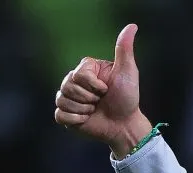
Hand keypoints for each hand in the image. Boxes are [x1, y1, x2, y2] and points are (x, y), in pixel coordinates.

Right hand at [54, 24, 152, 157]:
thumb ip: (124, 50)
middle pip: (67, 86)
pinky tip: (86, 119)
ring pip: (62, 100)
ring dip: (83, 109)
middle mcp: (75, 81)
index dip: (93, 86)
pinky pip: (60, 115)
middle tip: (100, 101)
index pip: (78, 74)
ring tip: (94, 110)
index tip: (106, 89)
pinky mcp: (66, 114)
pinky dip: (75, 119)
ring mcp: (69, 98)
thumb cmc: (127, 98)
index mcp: (87, 69)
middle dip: (88, 98)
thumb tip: (132, 26)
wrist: (124, 125)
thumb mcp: (128, 72)